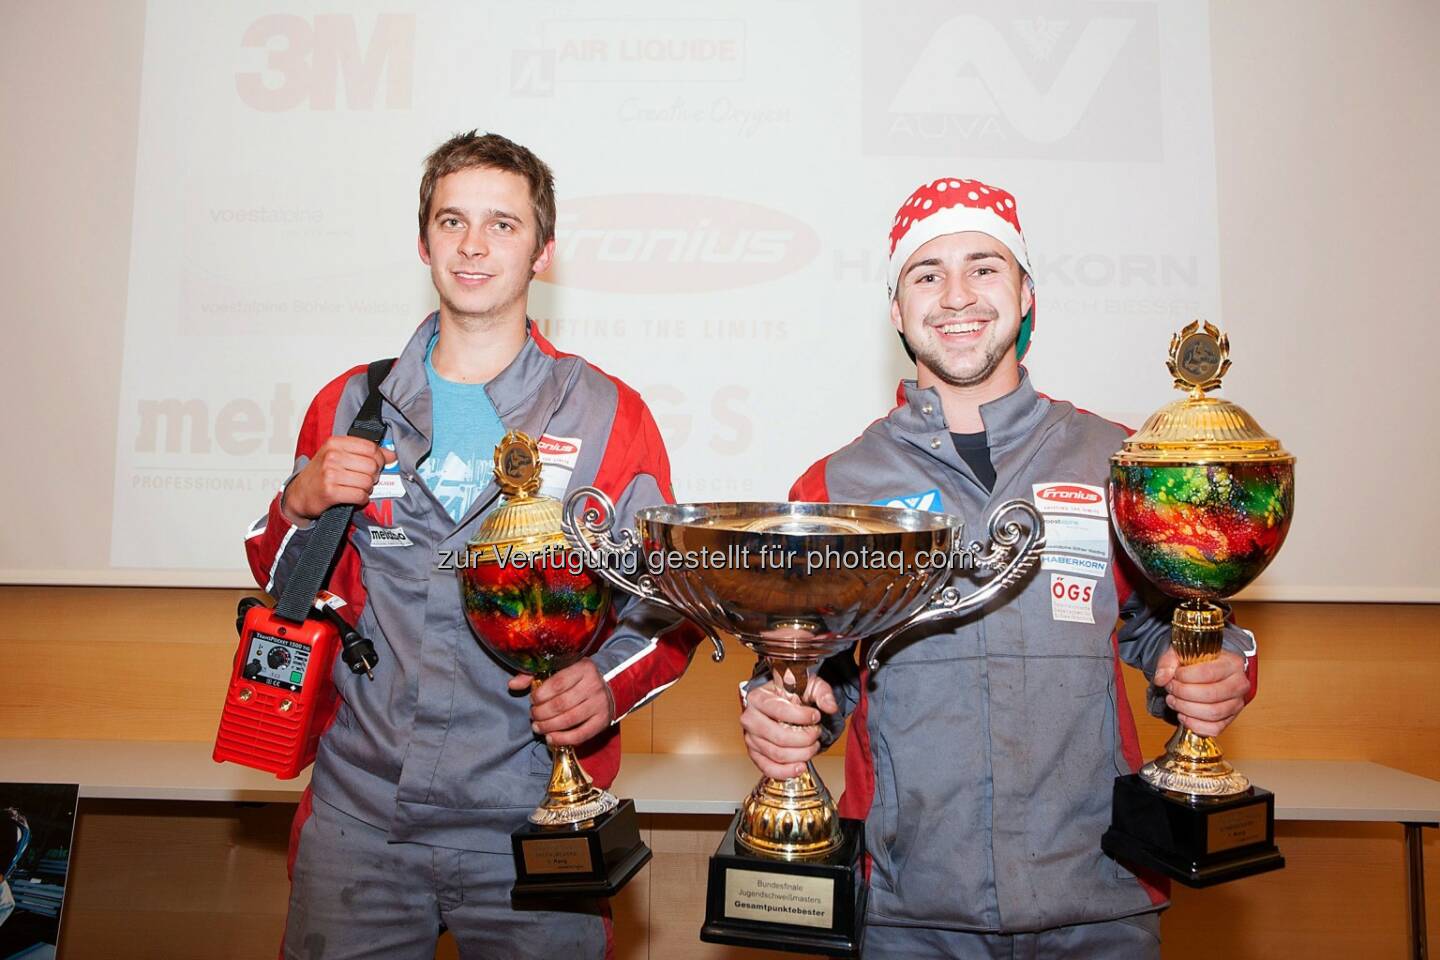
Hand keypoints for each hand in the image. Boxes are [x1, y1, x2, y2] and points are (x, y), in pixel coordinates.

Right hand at [281, 437, 395, 524]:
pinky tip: (353, 497)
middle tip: (366, 479)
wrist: (299, 494)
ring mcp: (330, 474)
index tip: (377, 465)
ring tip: (357, 488)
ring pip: (368, 481)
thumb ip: (365, 452)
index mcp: (335, 443)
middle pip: (372, 465)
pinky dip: (361, 499)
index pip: (371, 448)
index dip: (379, 458)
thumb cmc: (320, 474)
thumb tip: (392, 455)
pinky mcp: (330, 492)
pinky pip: (360, 495)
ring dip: (367, 488)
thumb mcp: (338, 456)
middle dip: (374, 475)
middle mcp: (332, 456)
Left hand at [509, 660, 614, 746]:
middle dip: (541, 713)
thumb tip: (512, 685)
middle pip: (561, 704)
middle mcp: (593, 685)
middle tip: (533, 715)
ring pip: (569, 719)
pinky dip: (563, 739)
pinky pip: (581, 734)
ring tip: (538, 727)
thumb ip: (534, 675)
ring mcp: (599, 704)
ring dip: (548, 726)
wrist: (610, 684)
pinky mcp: (602, 721)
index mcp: (582, 668)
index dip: (540, 695)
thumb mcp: (560, 669)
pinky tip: (550, 738)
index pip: (557, 683)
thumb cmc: (578, 677)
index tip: (533, 699)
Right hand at [740, 675, 837, 779]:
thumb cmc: (792, 692)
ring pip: (777, 754)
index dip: (802, 717)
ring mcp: (751, 737)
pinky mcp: (755, 754)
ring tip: (812, 746)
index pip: (779, 710)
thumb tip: (830, 706)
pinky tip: (800, 766)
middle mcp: (750, 718)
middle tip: (816, 733)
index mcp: (758, 697)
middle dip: (805, 739)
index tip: (816, 716)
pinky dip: (786, 771)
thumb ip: (822, 692)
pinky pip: (768, 768)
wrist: (782, 702)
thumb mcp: (808, 684)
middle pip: (778, 737)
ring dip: (801, 754)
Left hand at [1153, 648, 1248, 736]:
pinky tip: (1183, 715)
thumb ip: (1168, 662)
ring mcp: (1237, 704)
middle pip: (1210, 695)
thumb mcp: (1181, 653)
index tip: (1175, 675)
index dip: (1185, 677)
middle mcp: (1239, 684)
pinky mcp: (1230, 719)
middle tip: (1171, 689)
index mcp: (1232, 663)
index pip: (1207, 673)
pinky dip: (1194, 725)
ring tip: (1174, 700)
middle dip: (1183, 694)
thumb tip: (1161, 678)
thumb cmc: (1197, 662)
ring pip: (1212, 713)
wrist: (1206, 671)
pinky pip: (1214, 729)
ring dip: (1186, 709)